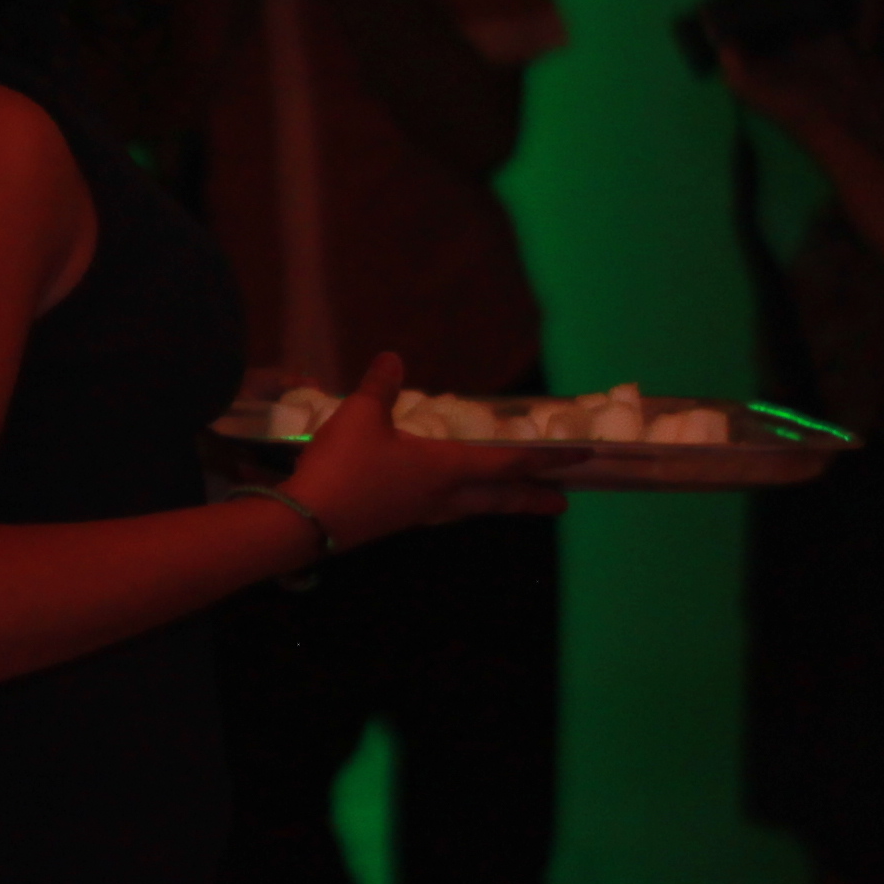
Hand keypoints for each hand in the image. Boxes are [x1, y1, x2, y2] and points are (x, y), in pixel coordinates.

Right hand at [277, 356, 575, 552]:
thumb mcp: (360, 416)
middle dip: (531, 496)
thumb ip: (381, 387)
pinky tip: (451, 499)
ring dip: (498, 502)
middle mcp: (440, 496)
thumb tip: (393, 358)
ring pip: (471, 507)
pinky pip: (443, 510)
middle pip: (497, 497)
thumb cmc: (342, 468)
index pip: (507, 462)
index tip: (580, 459)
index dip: (545, 458)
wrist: (304, 524)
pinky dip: (462, 502)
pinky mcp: (395, 521)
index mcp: (443, 470)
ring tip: (513, 499)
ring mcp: (417, 513)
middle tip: (563, 502)